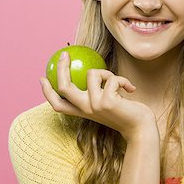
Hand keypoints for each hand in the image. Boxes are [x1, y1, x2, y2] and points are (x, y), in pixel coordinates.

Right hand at [40, 52, 156, 141]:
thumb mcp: (107, 104)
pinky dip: (123, 80)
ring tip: (121, 84)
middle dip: (62, 67)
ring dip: (108, 73)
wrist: (141, 129)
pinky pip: (111, 78)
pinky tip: (131, 90)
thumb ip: (97, 95)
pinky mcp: (107, 102)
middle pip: (64, 87)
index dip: (47, 92)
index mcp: (83, 112)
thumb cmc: (127, 114)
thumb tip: (91, 74)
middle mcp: (86, 109)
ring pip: (92, 74)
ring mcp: (95, 106)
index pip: (58, 104)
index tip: (42, 78)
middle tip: (65, 54)